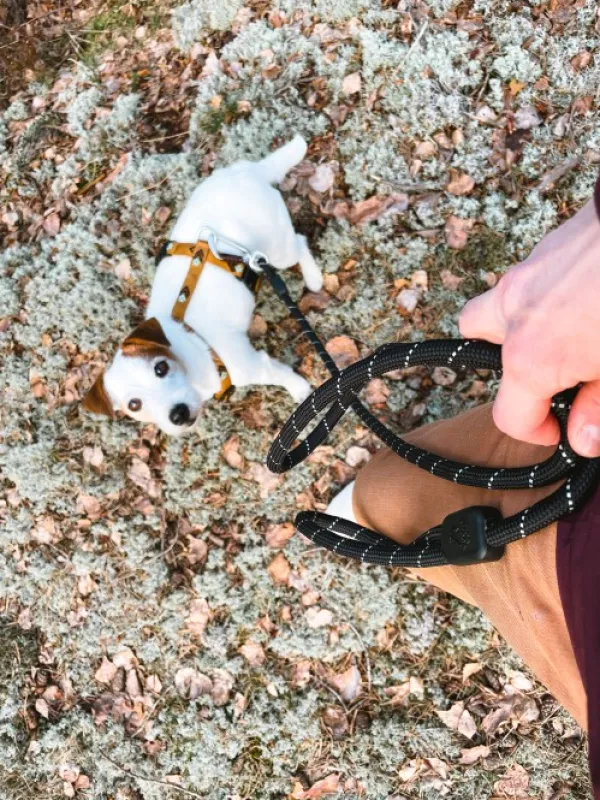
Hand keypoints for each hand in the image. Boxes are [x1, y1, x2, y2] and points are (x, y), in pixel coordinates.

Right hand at [459, 198, 599, 456]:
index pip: (510, 416)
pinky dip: (550, 293)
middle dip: (506, 356)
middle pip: (477, 339)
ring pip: (498, 301)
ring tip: (568, 328)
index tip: (562, 427)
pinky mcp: (548, 246)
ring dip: (520, 319)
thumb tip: (582, 438)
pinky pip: (532, 278)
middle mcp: (513, 314)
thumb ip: (599, 406)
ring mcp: (526, 274)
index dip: (536, 431)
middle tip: (554, 366)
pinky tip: (589, 295)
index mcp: (532, 358)